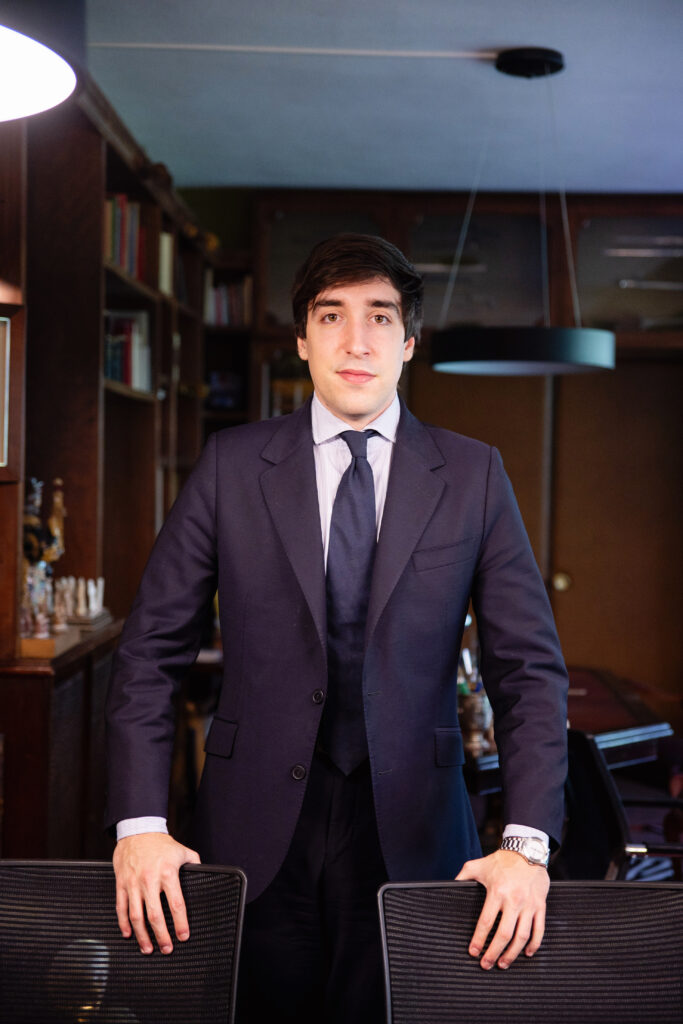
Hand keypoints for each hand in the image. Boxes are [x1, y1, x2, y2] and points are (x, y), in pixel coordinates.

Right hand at [113, 832, 200, 954]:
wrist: (137, 830)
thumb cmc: (161, 843)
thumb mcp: (182, 850)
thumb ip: (194, 863)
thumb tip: (204, 874)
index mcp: (168, 873)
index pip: (176, 904)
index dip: (181, 923)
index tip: (184, 936)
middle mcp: (150, 880)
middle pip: (155, 915)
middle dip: (162, 936)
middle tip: (167, 949)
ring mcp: (133, 883)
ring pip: (136, 916)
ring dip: (142, 936)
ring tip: (148, 948)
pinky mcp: (121, 884)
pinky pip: (121, 908)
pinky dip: (124, 924)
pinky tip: (129, 934)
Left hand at [455, 849, 548, 969]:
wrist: (527, 850)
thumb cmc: (501, 860)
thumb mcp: (478, 865)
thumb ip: (463, 876)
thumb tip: (450, 887)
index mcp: (497, 891)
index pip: (486, 922)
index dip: (479, 939)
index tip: (473, 952)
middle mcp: (514, 900)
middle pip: (504, 934)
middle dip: (494, 953)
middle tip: (486, 964)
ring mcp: (529, 904)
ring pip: (522, 936)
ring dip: (512, 954)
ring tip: (503, 964)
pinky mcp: (540, 905)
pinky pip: (539, 929)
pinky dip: (534, 944)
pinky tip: (527, 953)